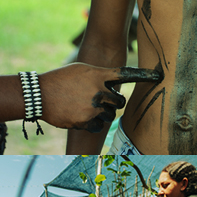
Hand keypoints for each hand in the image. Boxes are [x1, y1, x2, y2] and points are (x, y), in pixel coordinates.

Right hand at [39, 64, 162, 131]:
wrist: (38, 94)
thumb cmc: (60, 79)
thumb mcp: (81, 70)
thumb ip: (100, 75)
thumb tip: (114, 81)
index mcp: (98, 74)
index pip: (126, 74)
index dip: (144, 75)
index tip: (158, 76)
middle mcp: (98, 90)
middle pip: (120, 102)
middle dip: (114, 103)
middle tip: (101, 101)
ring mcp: (92, 106)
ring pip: (110, 115)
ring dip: (103, 113)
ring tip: (86, 106)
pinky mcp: (85, 121)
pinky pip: (99, 126)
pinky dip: (93, 123)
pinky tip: (81, 116)